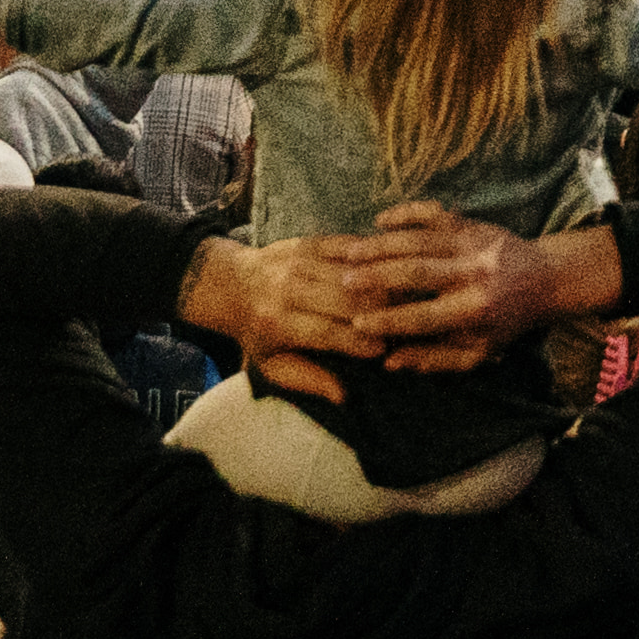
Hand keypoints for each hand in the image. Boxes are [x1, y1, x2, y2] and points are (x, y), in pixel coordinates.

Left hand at [183, 213, 495, 398]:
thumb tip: (344, 396)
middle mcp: (289, 289)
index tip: (383, 352)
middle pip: (345, 300)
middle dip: (379, 313)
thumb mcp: (271, 365)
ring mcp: (300, 261)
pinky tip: (394, 269)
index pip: (326, 333)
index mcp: (278, 323)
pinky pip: (348, 247)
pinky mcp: (309, 241)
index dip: (358, 343)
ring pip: (352, 273)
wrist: (229, 283)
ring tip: (409, 299)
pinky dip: (373, 259)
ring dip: (383, 284)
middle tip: (406, 324)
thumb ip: (307, 380)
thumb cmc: (256, 331)